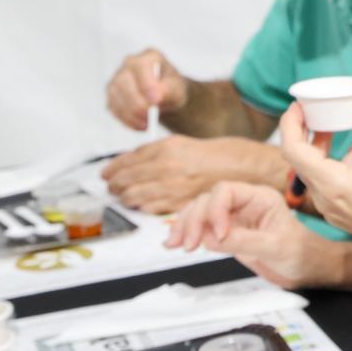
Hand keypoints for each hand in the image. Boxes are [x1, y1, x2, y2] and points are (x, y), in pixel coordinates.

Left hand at [101, 135, 284, 213]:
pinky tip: (141, 203)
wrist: (245, 168)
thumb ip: (156, 152)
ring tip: (123, 195)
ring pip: (136, 196)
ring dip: (126, 197)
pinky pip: (153, 208)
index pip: (127, 161)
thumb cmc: (219, 155)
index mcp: (167, 149)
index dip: (112, 169)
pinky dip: (142, 206)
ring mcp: (175, 187)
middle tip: (111, 186)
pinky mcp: (183, 203)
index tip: (106, 173)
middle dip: (116, 184)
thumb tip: (132, 162)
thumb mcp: (182, 143)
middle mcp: (169, 168)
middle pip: (127, 180)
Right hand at [106, 48, 187, 129]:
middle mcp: (129, 64)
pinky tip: (140, 125)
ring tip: (147, 124)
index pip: (141, 66)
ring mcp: (117, 79)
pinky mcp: (112, 96)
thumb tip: (155, 97)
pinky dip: (127, 120)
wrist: (166, 97)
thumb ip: (168, 90)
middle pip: (124, 82)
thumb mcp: (177, 88)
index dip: (146, 84)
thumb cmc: (172, 88)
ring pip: (116, 96)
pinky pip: (114, 109)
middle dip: (137, 103)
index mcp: (148, 57)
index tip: (155, 101)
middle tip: (149, 118)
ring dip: (131, 114)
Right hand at [165, 181, 326, 287]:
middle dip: (194, 219)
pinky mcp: (227, 233)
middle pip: (208, 200)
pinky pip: (202, 229)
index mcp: (260, 197)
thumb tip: (210, 238)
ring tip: (175, 244)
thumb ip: (243, 241)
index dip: (215, 209)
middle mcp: (245, 204)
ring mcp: (234, 218)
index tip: (218, 234)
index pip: (226, 191)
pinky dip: (187, 234)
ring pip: (200, 213)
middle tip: (188, 244)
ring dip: (184, 226)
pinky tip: (174, 243)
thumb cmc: (301, 253)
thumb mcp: (275, 247)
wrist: (308, 268)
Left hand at [279, 92, 351, 253]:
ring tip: (346, 124)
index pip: (292, 149)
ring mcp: (334, 208)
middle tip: (318, 109)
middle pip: (302, 159)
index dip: (290, 124)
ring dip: (328, 146)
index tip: (298, 105)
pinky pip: (332, 181)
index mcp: (331, 185)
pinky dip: (342, 161)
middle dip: (309, 131)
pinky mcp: (345, 213)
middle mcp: (325, 199)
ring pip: (318, 170)